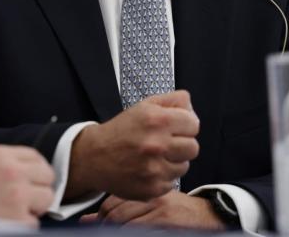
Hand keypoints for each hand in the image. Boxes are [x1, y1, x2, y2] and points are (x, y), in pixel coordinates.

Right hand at [0, 144, 54, 226]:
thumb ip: (5, 164)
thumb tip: (31, 173)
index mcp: (1, 155)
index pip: (36, 157)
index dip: (37, 171)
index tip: (32, 181)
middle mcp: (13, 171)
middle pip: (47, 176)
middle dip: (39, 189)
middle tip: (25, 199)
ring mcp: (18, 195)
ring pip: (47, 199)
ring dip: (34, 208)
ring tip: (13, 211)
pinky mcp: (19, 219)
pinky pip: (34, 223)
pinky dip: (23, 226)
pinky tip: (6, 223)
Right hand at [66, 90, 199, 200]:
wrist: (94, 157)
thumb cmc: (122, 130)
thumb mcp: (144, 106)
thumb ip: (173, 100)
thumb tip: (191, 107)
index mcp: (156, 120)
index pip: (194, 124)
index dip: (185, 125)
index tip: (174, 128)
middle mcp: (157, 144)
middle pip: (193, 148)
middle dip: (182, 145)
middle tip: (166, 143)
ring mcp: (154, 169)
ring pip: (184, 166)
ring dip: (173, 162)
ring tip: (155, 156)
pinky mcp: (152, 188)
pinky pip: (172, 182)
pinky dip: (163, 177)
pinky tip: (148, 169)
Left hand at [81, 191, 224, 229]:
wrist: (206, 214)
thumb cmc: (174, 211)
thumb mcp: (148, 205)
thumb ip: (121, 209)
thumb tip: (87, 220)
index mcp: (143, 188)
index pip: (111, 202)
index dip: (100, 217)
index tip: (96, 225)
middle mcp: (148, 194)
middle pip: (115, 212)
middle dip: (105, 226)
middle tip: (104, 231)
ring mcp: (158, 207)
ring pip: (124, 222)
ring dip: (116, 231)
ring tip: (114, 233)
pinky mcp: (165, 219)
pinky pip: (138, 229)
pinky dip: (130, 232)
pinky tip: (132, 233)